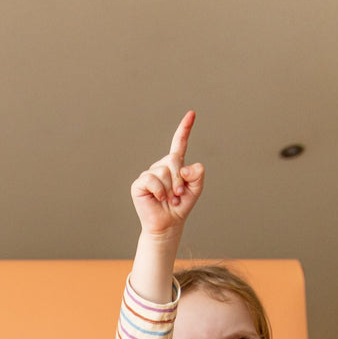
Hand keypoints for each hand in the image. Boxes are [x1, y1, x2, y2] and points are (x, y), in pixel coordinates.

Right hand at [131, 111, 204, 238]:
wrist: (168, 224)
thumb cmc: (180, 207)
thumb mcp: (196, 189)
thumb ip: (198, 174)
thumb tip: (184, 169)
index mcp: (175, 165)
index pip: (179, 143)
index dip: (185, 128)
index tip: (191, 114)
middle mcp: (161, 166)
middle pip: (173, 159)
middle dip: (179, 179)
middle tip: (179, 194)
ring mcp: (149, 174)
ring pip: (163, 171)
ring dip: (170, 188)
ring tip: (169, 199)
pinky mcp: (139, 184)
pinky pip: (151, 179)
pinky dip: (159, 191)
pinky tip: (159, 198)